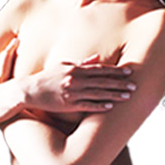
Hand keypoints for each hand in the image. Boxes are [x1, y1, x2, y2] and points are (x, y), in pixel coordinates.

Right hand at [20, 54, 135, 114]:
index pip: (100, 69)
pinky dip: (100, 106)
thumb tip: (97, 58)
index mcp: (76, 68)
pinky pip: (88, 105)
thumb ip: (81, 62)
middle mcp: (76, 79)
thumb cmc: (47, 77)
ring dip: (114, 95)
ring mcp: (73, 92)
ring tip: (128, 96)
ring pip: (98, 93)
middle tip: (134, 85)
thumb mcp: (63, 65)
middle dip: (120, 83)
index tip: (129, 72)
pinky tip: (111, 106)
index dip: (116, 71)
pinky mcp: (69, 104)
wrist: (29, 90)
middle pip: (103, 80)